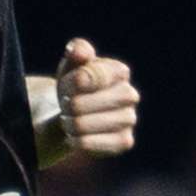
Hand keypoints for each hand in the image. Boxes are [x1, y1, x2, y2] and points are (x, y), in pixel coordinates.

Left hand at [55, 38, 138, 161]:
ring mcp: (129, 119)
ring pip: (84, 125)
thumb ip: (77, 51)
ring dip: (69, 124)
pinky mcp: (124, 141)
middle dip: (67, 106)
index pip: (90, 76)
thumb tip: (80, 52)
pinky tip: (74, 137)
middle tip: (66, 106)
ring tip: (69, 121)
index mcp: (119, 72)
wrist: (76, 115)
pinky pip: (91, 144)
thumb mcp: (72, 65)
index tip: (68, 86)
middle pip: (82, 104)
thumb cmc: (74, 86)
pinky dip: (77, 141)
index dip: (72, 84)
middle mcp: (129, 95)